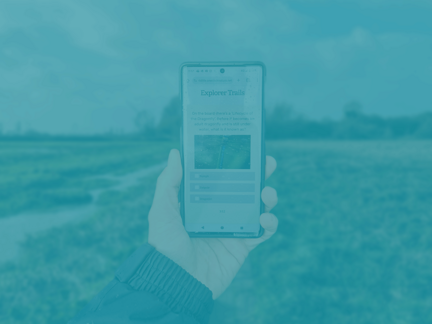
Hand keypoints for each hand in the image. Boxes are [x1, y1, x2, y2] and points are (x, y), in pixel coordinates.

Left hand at [148, 149, 277, 298]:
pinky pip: (263, 232)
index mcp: (201, 202)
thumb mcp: (162, 210)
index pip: (221, 177)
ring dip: (268, 197)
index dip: (233, 163)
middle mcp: (219, 212)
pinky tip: (265, 219)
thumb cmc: (165, 246)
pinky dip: (270, 223)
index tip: (244, 149)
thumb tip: (175, 153)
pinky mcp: (242, 246)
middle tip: (267, 163)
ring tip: (267, 194)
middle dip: (259, 174)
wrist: (176, 283)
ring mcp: (232, 228)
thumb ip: (169, 182)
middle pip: (244, 188)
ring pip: (258, 207)